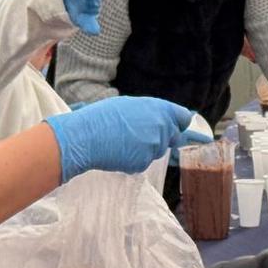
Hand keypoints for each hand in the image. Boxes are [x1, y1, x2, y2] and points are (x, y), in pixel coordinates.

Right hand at [45, 97, 196, 180]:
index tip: (179, 127)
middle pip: (170, 137)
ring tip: (122, 141)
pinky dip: (133, 159)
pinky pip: (143, 162)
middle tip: (137, 135)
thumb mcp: (129, 105)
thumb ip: (151, 112)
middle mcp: (161, 127)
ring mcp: (154, 146)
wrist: (85, 136)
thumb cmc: (102, 117)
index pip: (183, 118)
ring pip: (156, 150)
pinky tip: (118, 152)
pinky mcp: (144, 163)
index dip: (179, 123)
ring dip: (145, 148)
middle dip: (159, 137)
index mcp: (159, 108)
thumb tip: (166, 119)